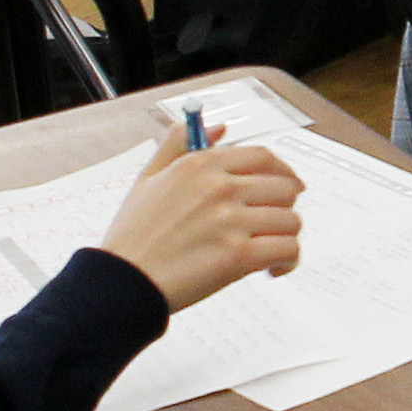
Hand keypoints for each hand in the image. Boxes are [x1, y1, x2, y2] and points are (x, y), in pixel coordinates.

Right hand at [97, 135, 303, 310]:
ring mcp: (231, 221)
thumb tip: (219, 127)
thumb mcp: (148, 177)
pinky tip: (272, 269)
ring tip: (268, 250)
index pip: (264, 157)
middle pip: (285, 187)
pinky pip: (288, 248)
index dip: (282, 173)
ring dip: (284, 236)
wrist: (120, 282)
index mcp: (201, 164)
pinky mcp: (238, 256)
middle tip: (270, 224)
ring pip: (291, 220)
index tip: (286, 187)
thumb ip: (178, 143)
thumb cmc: (132, 236)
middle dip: (284, 207)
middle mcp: (220, 187)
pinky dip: (287, 261)